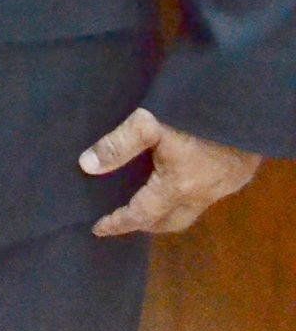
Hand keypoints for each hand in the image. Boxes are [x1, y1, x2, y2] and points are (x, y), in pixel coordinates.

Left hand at [82, 106, 261, 234]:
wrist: (244, 101)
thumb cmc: (193, 113)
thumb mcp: (148, 123)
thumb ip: (117, 145)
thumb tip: (86, 166)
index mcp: (178, 186)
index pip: (142, 215)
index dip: (119, 223)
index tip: (98, 229)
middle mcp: (203, 194)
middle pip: (170, 222)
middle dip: (145, 225)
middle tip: (122, 220)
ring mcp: (225, 186)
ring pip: (191, 211)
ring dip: (167, 212)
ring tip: (147, 203)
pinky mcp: (238, 175)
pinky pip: (207, 198)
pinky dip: (186, 198)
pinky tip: (179, 182)